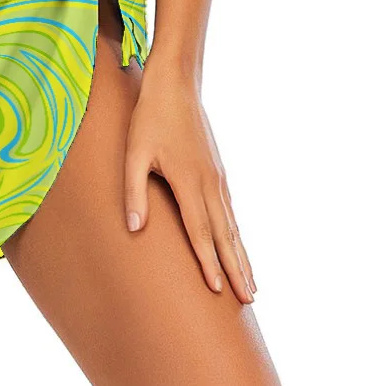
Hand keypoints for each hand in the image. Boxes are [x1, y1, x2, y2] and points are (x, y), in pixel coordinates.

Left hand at [123, 60, 256, 302]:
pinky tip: (237, 246)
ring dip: (241, 255)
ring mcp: (217, 177)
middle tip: (250, 301)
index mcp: (189, 182)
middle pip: (226, 235)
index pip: (200, 232)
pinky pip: (230, 211)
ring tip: (252, 284)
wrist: (176, 84)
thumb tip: (135, 229)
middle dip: (237, 269)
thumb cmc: (150, 118)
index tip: (218, 292)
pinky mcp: (217, 171)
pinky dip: (236, 234)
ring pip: (232, 225)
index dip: (209, 263)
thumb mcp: (133, 154)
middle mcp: (210, 183)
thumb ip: (134, 192)